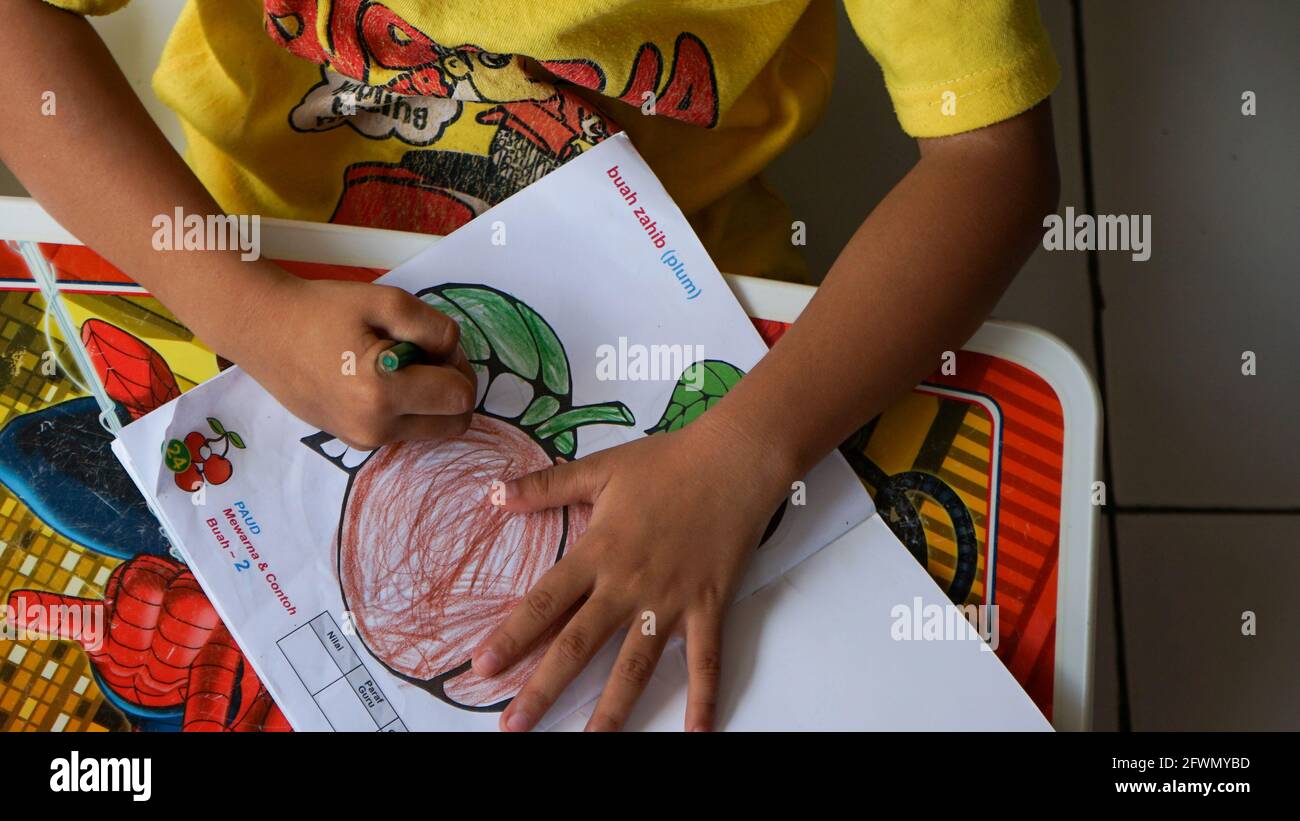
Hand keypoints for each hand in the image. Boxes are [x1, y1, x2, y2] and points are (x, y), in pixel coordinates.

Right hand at [225, 274, 475, 448]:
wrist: (262, 329)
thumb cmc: (321, 310)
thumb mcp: (386, 301)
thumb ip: (434, 328)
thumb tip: (453, 354)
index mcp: (382, 394)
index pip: (461, 397)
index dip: (457, 364)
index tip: (431, 344)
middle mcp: (375, 428)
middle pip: (454, 422)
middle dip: (451, 387)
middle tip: (423, 354)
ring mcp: (362, 440)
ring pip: (432, 429)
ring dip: (429, 399)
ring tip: (396, 365)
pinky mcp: (353, 441)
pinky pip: (404, 430)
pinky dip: (406, 408)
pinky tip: (378, 379)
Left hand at [470, 411, 794, 731]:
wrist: (734, 460)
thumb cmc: (668, 461)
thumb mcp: (599, 468)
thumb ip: (544, 487)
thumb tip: (493, 494)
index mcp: (598, 551)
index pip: (545, 601)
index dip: (512, 635)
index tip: (481, 667)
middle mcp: (629, 584)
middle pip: (578, 645)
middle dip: (543, 688)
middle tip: (513, 725)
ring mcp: (671, 601)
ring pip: (635, 666)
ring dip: (610, 710)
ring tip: (590, 744)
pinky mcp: (709, 607)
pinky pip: (706, 661)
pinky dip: (703, 700)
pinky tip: (695, 734)